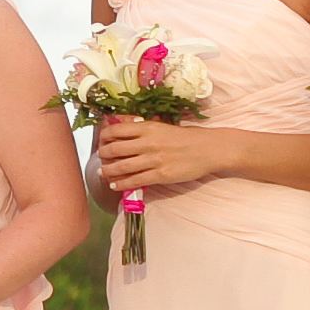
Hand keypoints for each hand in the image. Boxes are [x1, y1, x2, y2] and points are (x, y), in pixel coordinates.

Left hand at [90, 120, 223, 194]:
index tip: (101, 141)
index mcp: (148, 127)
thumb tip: (122, 123)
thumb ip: (142, 126)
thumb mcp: (163, 125)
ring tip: (103, 173)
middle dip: (103, 155)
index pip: (117, 129)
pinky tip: (115, 185)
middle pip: (115, 149)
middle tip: (100, 159)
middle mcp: (148, 142)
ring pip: (122, 166)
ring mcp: (154, 160)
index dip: (104, 136)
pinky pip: (136, 180)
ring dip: (108, 171)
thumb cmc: (186, 137)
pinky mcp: (161, 175)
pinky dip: (122, 184)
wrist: (209, 149)